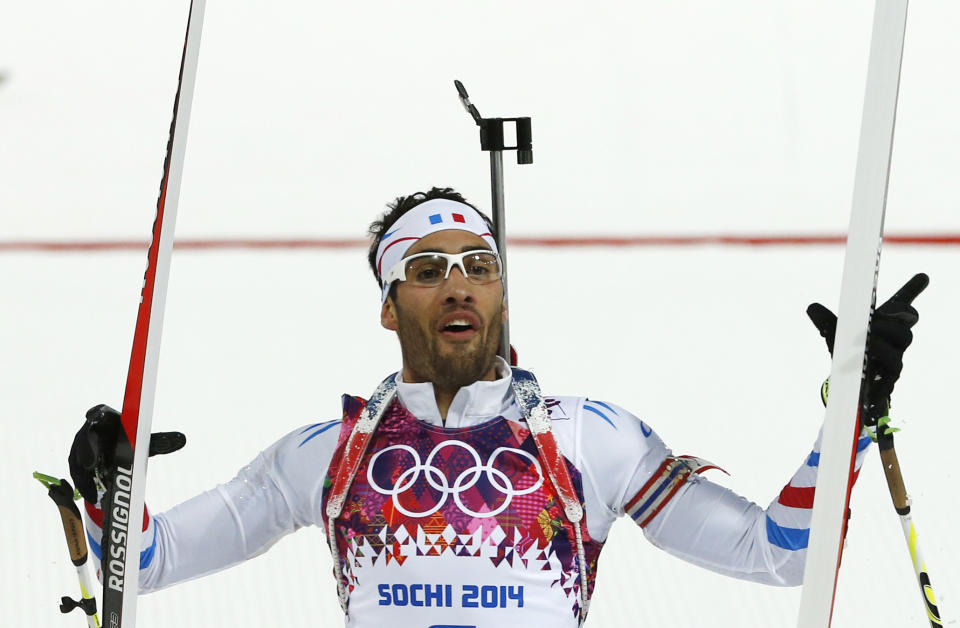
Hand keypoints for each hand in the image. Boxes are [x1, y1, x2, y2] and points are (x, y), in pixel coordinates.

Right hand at [68, 404, 185, 503]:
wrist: (115, 454)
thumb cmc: (130, 441)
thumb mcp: (144, 443)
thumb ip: (162, 441)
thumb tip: (183, 439)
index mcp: (107, 419)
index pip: (99, 412)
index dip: (94, 413)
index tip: (92, 415)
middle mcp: (90, 430)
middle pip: (85, 436)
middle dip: (86, 449)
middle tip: (90, 463)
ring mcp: (80, 446)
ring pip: (77, 458)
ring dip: (83, 474)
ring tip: (92, 489)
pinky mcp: (76, 462)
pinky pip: (77, 473)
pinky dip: (84, 485)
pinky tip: (93, 496)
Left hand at [806, 273, 927, 423]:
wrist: (853, 384)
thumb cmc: (850, 352)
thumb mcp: (836, 335)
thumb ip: (826, 321)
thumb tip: (811, 307)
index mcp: (886, 326)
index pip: (903, 309)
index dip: (912, 292)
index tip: (922, 276)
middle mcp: (894, 343)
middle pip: (905, 331)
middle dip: (893, 324)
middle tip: (874, 320)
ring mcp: (893, 362)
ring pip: (897, 353)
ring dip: (881, 346)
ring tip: (866, 343)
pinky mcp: (888, 382)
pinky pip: (889, 379)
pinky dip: (878, 375)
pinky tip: (867, 374)